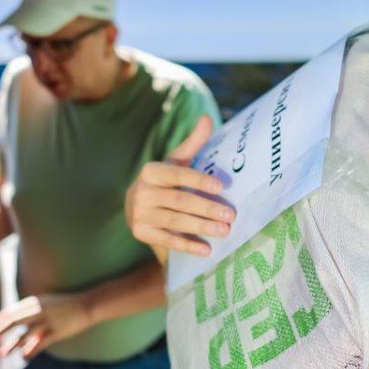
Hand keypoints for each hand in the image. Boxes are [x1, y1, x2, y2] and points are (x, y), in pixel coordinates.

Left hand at [0, 294, 94, 358]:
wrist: (87, 305)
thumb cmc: (64, 306)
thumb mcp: (44, 303)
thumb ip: (29, 310)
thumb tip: (12, 319)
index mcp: (33, 302)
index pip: (9, 312)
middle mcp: (38, 310)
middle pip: (13, 320)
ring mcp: (48, 320)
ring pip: (26, 333)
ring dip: (12, 344)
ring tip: (2, 353)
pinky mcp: (58, 331)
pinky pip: (41, 342)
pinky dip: (31, 349)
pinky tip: (23, 357)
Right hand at [125, 115, 234, 256]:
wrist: (137, 207)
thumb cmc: (166, 180)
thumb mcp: (175, 161)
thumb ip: (193, 142)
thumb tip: (206, 118)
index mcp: (151, 171)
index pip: (178, 174)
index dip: (199, 180)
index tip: (221, 187)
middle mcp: (141, 191)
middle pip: (180, 200)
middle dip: (207, 208)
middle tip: (231, 215)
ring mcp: (139, 214)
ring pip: (175, 221)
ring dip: (202, 227)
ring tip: (225, 231)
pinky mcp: (140, 233)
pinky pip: (167, 240)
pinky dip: (187, 245)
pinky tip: (206, 250)